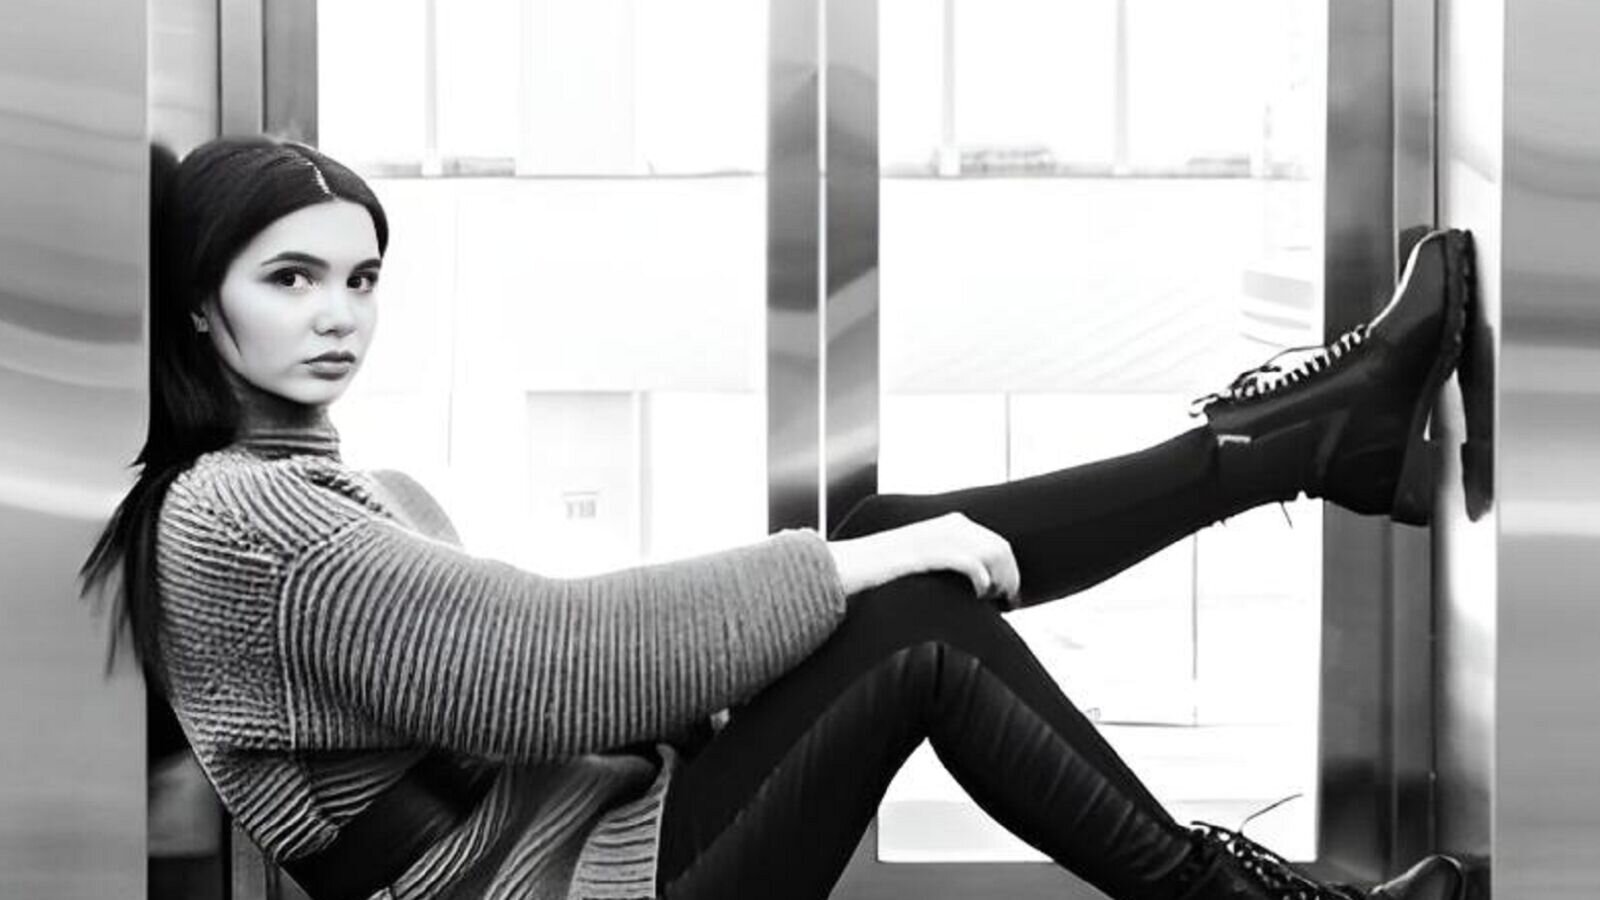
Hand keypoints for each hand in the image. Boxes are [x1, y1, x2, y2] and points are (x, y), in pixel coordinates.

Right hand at [826, 512, 1020, 607]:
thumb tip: (980, 585)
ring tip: (990, 602)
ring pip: (992, 555)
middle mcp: (950, 525)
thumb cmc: (885, 571)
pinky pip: (970, 563)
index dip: (1010, 572)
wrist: (850, 566)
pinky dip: (981, 581)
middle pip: (1000, 549)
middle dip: (1009, 579)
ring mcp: (938, 536)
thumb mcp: (925, 560)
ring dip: (999, 581)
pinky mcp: (927, 552)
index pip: (998, 544)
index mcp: (951, 523)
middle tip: (1006, 606)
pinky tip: (977, 595)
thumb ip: (950, 564)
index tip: (1008, 598)